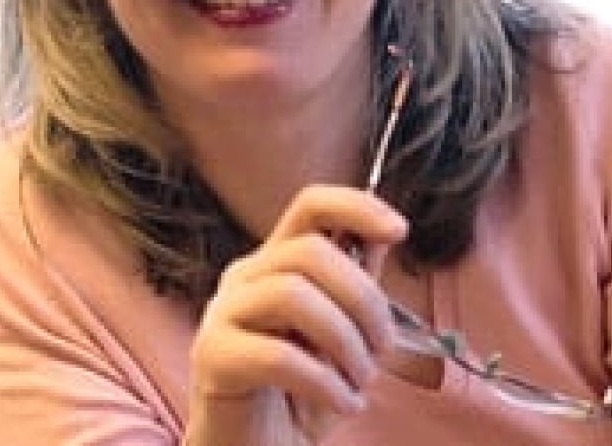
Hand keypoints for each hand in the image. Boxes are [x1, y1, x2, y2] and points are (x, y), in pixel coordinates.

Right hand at [186, 184, 407, 445]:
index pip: (310, 205)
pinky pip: (277, 354)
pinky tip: (344, 404)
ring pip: (292, 293)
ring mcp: (222, 313)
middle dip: (363, 298)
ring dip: (345, 341)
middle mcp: (244, 276)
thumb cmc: (301, 393)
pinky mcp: (212, 358)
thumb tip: (384, 232)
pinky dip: (324, 382)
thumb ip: (354, 280)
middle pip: (310, 251)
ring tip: (360, 381)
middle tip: (383, 348)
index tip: (399, 230)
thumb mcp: (342, 331)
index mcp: (275, 261)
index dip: (355, 206)